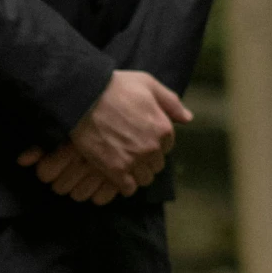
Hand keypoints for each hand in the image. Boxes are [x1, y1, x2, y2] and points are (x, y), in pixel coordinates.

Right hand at [20, 71, 189, 196]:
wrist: (83, 97)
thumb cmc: (114, 86)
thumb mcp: (148, 84)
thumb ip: (171, 102)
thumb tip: (188, 119)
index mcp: (163, 127)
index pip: (167, 146)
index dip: (154, 142)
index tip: (139, 138)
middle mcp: (153, 147)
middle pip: (157, 164)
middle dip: (146, 159)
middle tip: (129, 150)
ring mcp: (134, 160)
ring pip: (145, 178)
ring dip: (136, 173)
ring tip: (123, 163)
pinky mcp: (116, 170)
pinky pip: (128, 188)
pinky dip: (124, 184)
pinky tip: (116, 174)